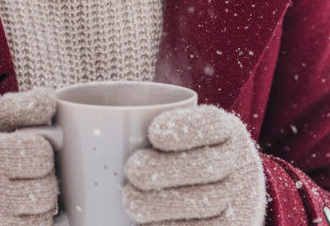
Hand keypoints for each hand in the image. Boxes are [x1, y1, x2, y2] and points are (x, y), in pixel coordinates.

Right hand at [0, 87, 58, 225]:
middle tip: (27, 172)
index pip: (39, 153)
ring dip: (39, 206)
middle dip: (43, 178)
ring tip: (20, 193)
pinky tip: (14, 213)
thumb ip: (12, 108)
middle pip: (46, 189)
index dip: (41, 147)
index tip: (29, 146)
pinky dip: (30, 224)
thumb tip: (50, 99)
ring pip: (43, 219)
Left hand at [123, 105, 264, 225]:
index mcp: (226, 130)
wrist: (233, 190)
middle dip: (166, 171)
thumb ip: (146, 123)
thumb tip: (86, 125)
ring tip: (132, 205)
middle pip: (206, 166)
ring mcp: (243, 199)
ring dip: (166, 207)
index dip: (185, 127)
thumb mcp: (182, 130)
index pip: (211, 123)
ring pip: (209, 204)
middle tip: (132, 174)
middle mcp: (240, 163)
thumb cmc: (186, 153)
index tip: (154, 133)